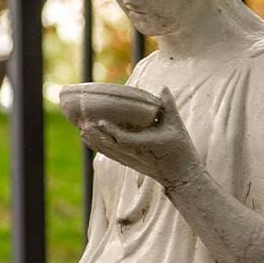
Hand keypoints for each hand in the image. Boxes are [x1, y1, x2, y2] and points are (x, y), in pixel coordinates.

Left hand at [79, 87, 204, 189]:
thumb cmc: (181, 149)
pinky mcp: (129, 162)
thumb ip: (169, 106)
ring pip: (108, 151)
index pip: (125, 139)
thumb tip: (163, 88)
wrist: (181, 175)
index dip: (111, 131)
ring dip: (95, 141)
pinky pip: (110, 155)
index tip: (100, 122)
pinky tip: (89, 140)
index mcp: (148, 144)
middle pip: (111, 145)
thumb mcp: (177, 126)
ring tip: (82, 130)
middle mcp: (136, 154)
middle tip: (83, 123)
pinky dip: (99, 147)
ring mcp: (131, 159)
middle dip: (96, 135)